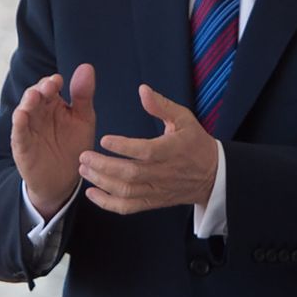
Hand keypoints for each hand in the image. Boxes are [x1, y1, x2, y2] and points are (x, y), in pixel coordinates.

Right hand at [12, 63, 95, 217]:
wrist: (64, 180)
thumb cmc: (73, 146)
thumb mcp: (83, 119)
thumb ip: (83, 95)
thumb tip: (86, 67)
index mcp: (53, 105)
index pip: (48, 87)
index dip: (51, 82)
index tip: (59, 80)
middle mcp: (38, 114)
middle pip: (35, 96)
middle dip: (40, 89)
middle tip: (50, 86)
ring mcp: (28, 129)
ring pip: (24, 111)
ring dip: (28, 102)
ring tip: (34, 96)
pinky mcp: (22, 146)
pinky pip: (18, 133)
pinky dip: (18, 124)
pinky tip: (21, 116)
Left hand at [77, 84, 217, 214]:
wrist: (213, 175)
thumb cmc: (195, 143)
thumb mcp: (184, 119)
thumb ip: (161, 105)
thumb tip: (142, 90)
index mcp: (172, 150)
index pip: (146, 151)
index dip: (123, 147)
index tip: (104, 140)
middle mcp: (163, 172)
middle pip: (130, 174)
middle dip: (103, 166)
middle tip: (83, 156)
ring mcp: (157, 190)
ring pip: (126, 191)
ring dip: (101, 182)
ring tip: (84, 170)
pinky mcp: (153, 202)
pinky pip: (128, 207)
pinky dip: (108, 203)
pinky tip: (92, 193)